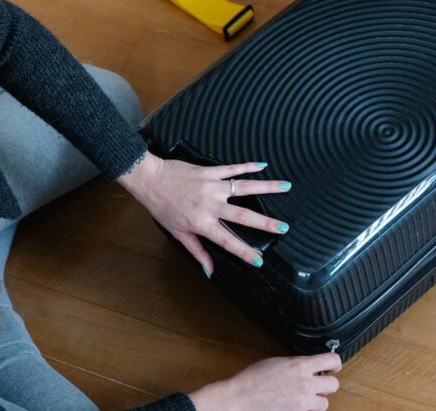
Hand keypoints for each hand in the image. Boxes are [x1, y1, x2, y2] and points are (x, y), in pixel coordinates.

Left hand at [116, 150, 291, 275]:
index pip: (227, 241)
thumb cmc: (161, 208)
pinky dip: (248, 166)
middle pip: (243, 215)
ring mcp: (211, 186)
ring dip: (266, 187)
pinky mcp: (209, 171)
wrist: (149, 180)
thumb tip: (209, 270)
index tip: (259, 260)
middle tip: (284, 227)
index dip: (243, 252)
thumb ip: (197, 251)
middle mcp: (210, 205)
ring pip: (244, 187)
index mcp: (201, 223)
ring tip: (286, 187)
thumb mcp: (177, 233)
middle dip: (265, 222)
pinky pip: (232, 169)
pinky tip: (263, 166)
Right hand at [188, 353, 342, 410]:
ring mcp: (302, 402)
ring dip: (318, 399)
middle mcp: (305, 384)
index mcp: (300, 366)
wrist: (241, 398)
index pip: (332, 360)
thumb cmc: (253, 379)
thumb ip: (297, 364)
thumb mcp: (278, 362)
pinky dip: (306, 409)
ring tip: (306, 395)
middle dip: (327, 383)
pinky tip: (295, 404)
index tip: (332, 366)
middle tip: (319, 381)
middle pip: (334, 384)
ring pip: (325, 403)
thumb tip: (308, 366)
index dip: (335, 363)